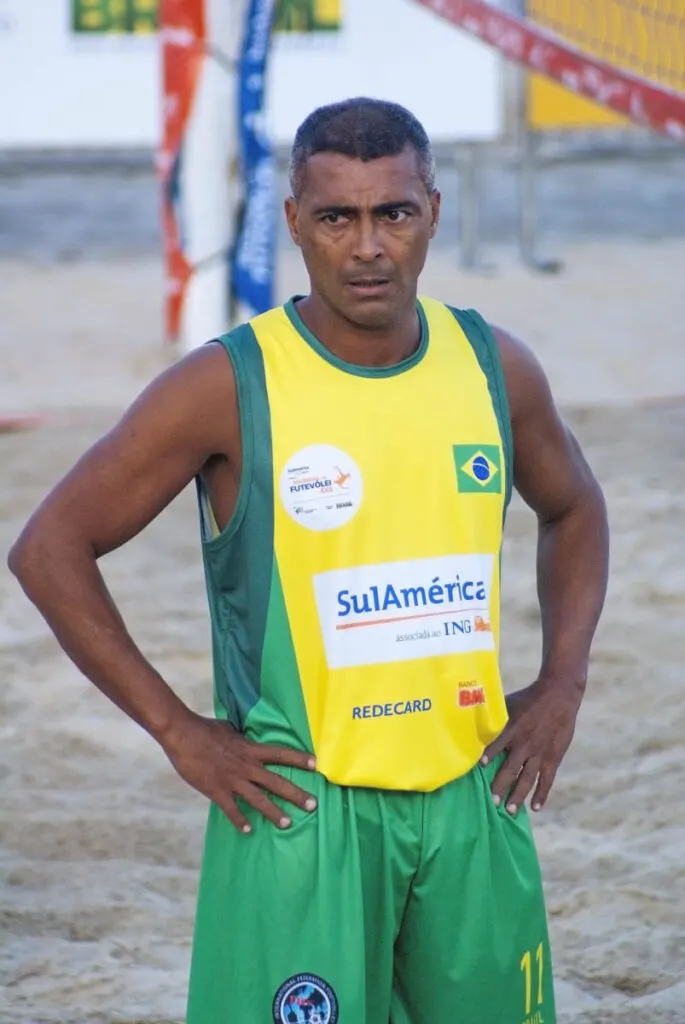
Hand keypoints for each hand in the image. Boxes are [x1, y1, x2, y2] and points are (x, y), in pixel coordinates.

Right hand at [161, 710, 317, 832]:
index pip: (281, 754)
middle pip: (276, 781)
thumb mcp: (230, 730)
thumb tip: (248, 740)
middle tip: (313, 805)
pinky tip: (247, 831)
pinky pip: (231, 809)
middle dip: (296, 794)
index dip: (299, 759)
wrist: (183, 734)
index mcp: (250, 749)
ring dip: (274, 812)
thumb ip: (242, 739)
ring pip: (258, 799)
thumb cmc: (205, 729)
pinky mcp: (216, 790)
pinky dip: (239, 820)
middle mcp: (246, 766)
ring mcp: (232, 780)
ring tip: (288, 824)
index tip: (316, 764)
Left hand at [481, 677, 583, 814]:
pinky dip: (542, 794)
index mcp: (512, 729)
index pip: (496, 745)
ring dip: (518, 795)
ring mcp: (540, 752)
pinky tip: (536, 807)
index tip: (480, 769)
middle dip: (500, 786)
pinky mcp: (553, 757)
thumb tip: (469, 717)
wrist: (559, 695)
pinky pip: (547, 779)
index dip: (488, 756)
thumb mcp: (508, 703)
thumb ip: (493, 715)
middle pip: (510, 769)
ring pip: (527, 779)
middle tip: (491, 803)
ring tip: (510, 810)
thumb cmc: (528, 698)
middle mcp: (524, 744)